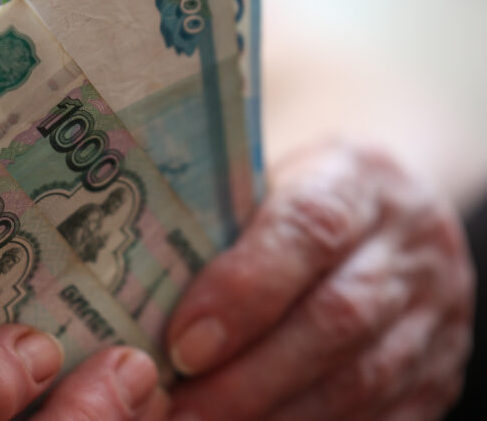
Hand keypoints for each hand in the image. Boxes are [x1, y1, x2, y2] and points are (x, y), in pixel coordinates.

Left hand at [166, 141, 473, 419]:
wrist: (391, 213)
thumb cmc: (300, 198)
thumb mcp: (267, 182)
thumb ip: (220, 226)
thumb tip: (135, 292)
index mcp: (358, 178)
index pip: (308, 229)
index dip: (245, 290)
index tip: (183, 343)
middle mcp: (410, 246)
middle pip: (336, 318)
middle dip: (249, 375)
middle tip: (179, 409)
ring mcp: (434, 314)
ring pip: (361, 380)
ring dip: (275, 414)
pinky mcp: (438, 372)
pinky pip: (383, 416)